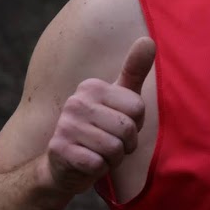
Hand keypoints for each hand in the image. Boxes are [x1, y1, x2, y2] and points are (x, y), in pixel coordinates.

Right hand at [43, 37, 153, 194]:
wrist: (62, 166)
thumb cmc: (98, 130)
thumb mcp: (118, 100)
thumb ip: (134, 70)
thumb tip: (148, 39)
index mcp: (91, 87)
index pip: (138, 108)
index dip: (135, 124)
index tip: (118, 126)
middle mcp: (75, 102)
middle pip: (128, 128)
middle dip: (126, 144)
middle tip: (110, 144)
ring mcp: (65, 126)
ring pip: (115, 148)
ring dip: (113, 158)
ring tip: (99, 153)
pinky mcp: (60, 150)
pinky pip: (99, 164)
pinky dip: (100, 169)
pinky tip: (88, 164)